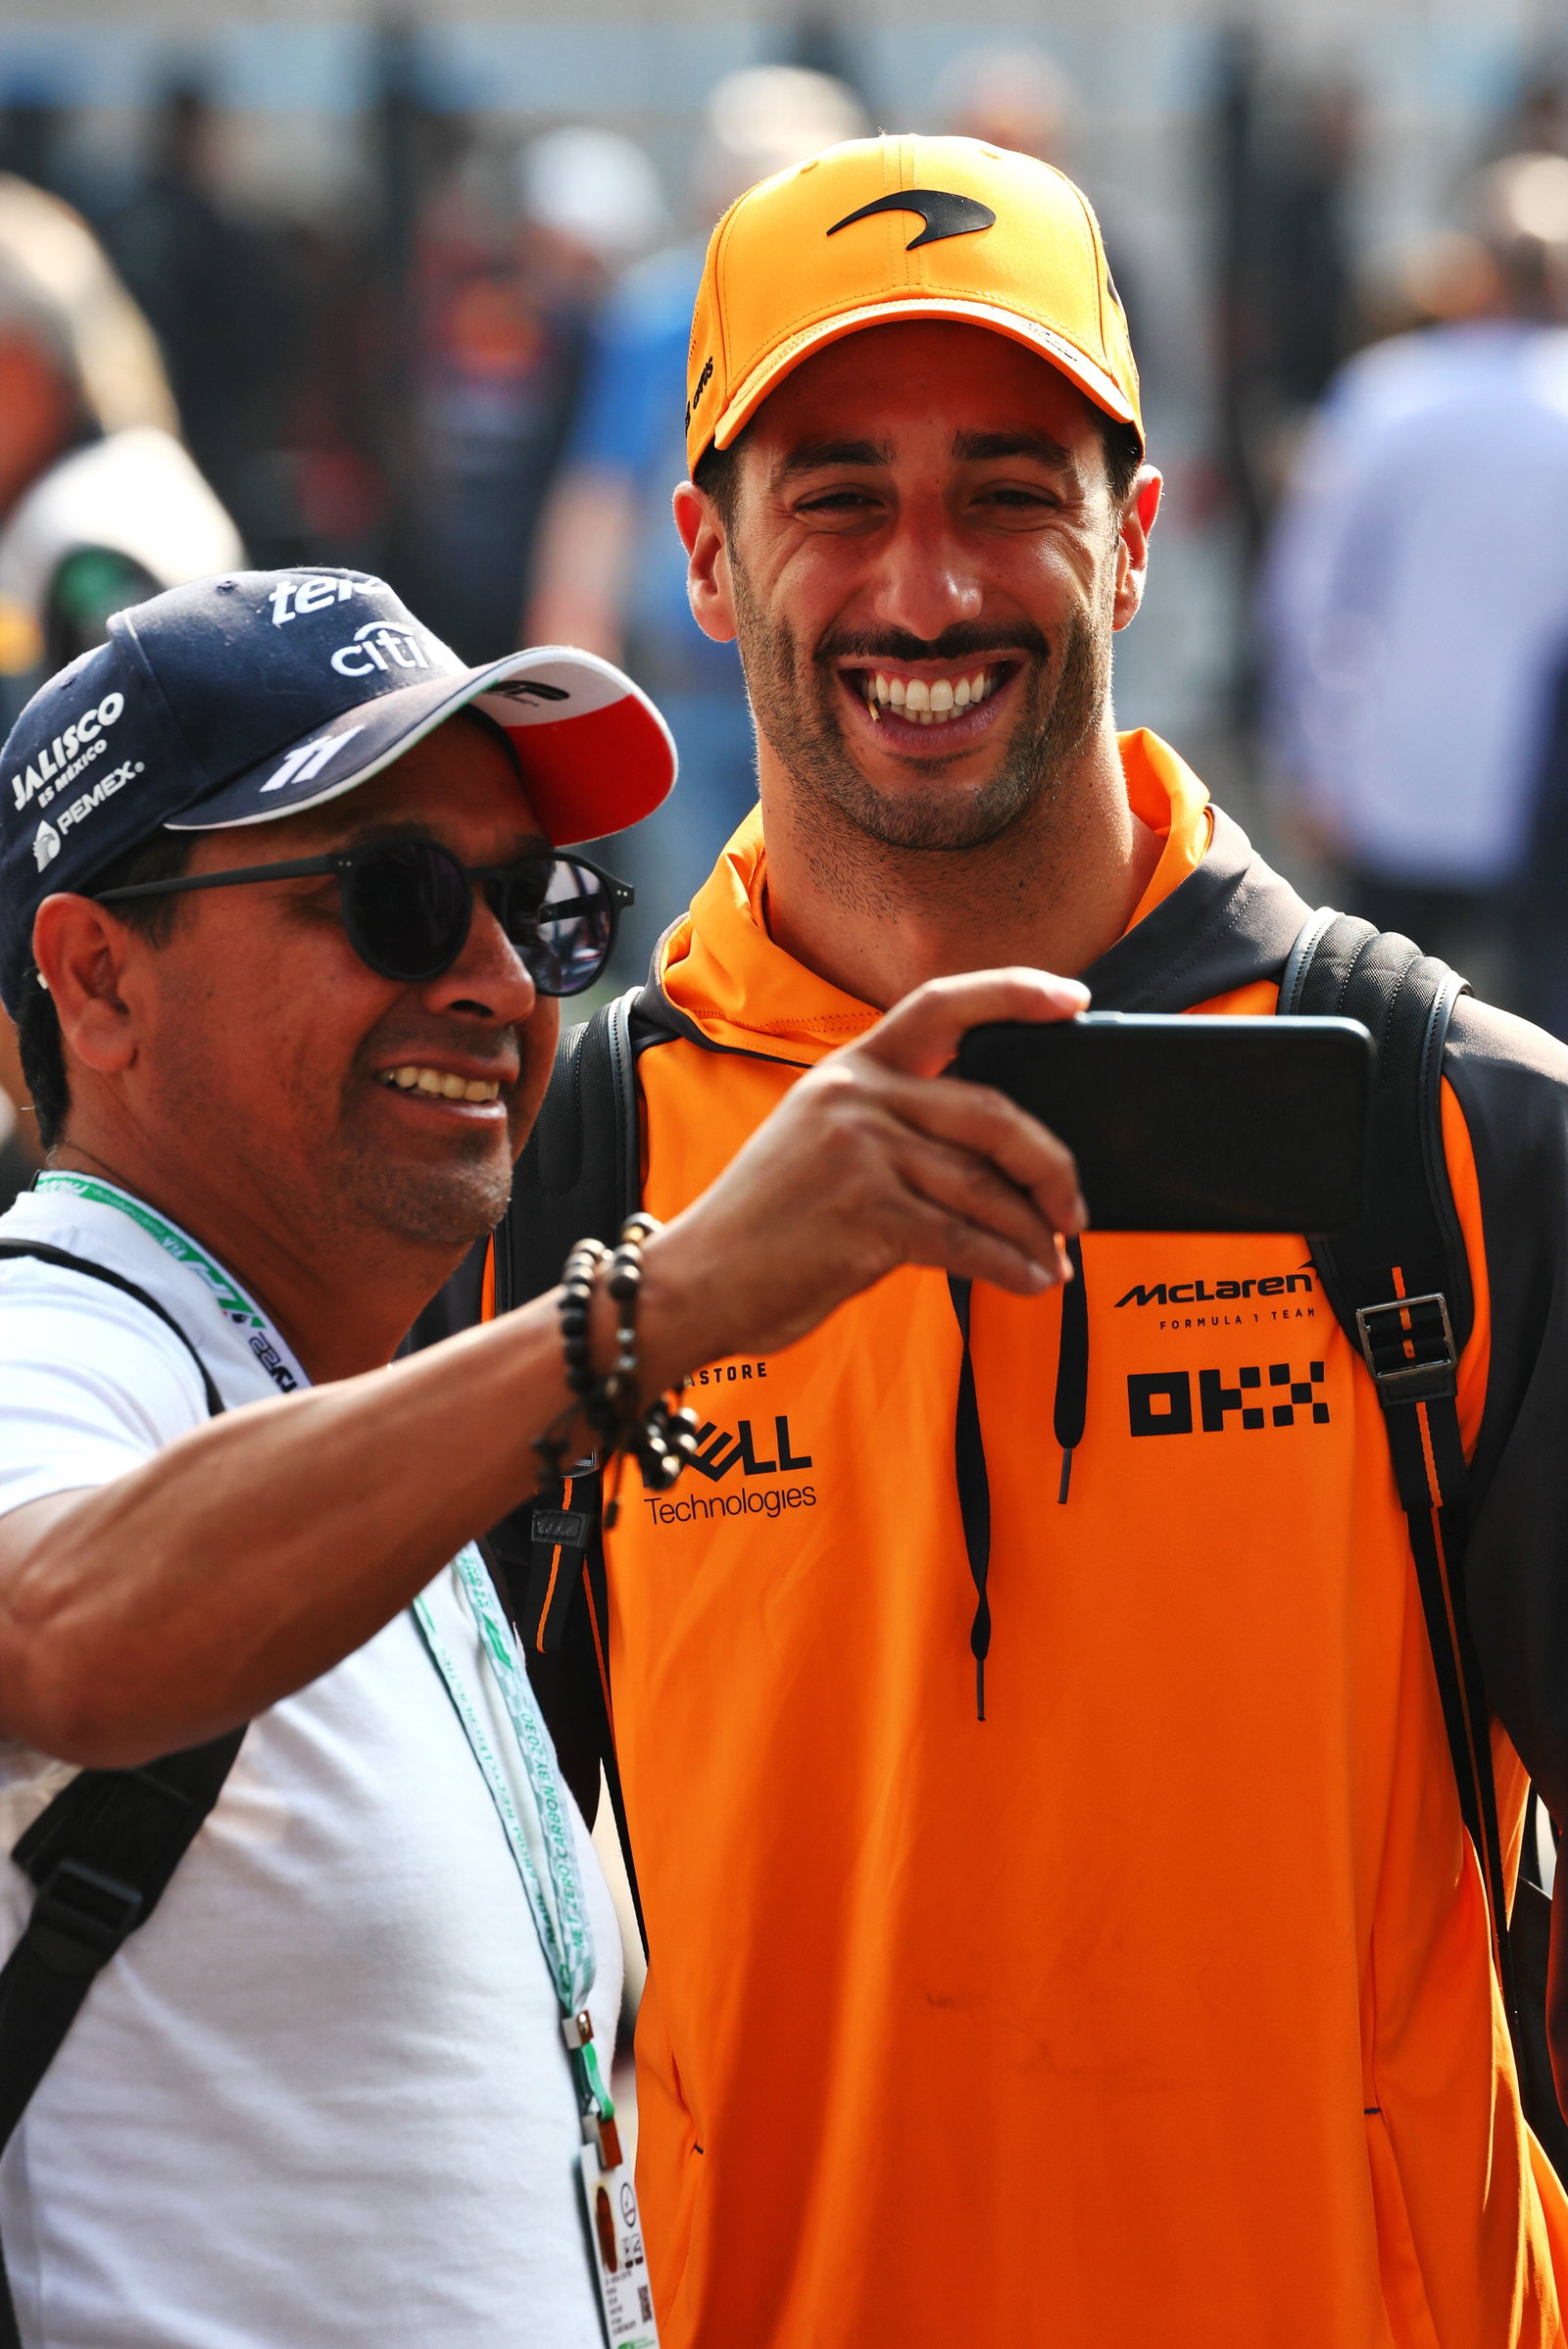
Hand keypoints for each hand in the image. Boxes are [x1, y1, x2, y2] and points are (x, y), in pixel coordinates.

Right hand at [639, 967, 1088, 1378]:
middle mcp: (855, 1098)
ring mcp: (858, 1153)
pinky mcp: (863, 1213)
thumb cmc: (764, 1227)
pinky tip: (1028, 1281)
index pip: (941, 1005)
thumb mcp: (819, 1145)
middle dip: (1050, 1165)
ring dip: (1032, 1233)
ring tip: (1051, 1261)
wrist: (696, 1281)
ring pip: (983, 1187)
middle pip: (992, 1113)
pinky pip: (964, 1239)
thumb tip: (997, 1165)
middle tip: (1073, 1206)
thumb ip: (894, 1131)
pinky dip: (1008, 1266)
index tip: (1072, 998)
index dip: (1013, 993)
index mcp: (849, 1070)